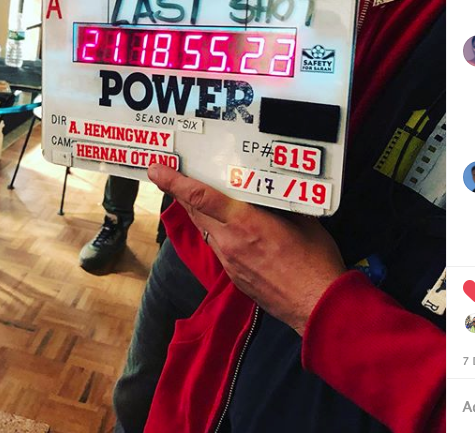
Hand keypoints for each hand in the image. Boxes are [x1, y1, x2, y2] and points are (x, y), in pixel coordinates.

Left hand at [148, 164, 346, 335]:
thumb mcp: (304, 221)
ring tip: (200, 196)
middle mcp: (230, 242)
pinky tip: (228, 226)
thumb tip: (274, 190)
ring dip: (198, 211)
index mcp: (246, 223)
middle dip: (181, 192)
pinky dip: (216, 230)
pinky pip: (217, 246)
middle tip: (173, 174)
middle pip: (195, 211)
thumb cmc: (315, 262)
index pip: (201, 197)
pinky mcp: (235, 276)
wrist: (316, 306)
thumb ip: (283, 203)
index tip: (157, 169)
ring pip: (205, 229)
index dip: (175, 181)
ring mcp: (230, 261)